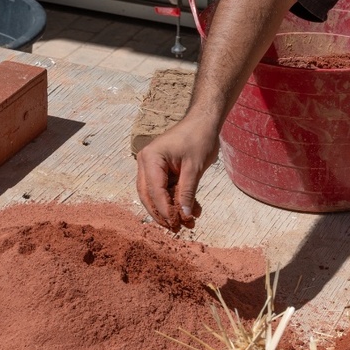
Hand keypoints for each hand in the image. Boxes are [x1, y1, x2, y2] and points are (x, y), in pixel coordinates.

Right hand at [135, 114, 217, 231]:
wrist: (204, 121)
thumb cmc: (199, 137)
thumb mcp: (195, 168)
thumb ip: (187, 193)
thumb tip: (185, 216)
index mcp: (151, 158)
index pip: (154, 190)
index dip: (165, 210)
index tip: (176, 224)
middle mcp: (146, 162)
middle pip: (148, 196)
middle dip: (162, 214)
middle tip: (176, 229)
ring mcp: (152, 166)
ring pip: (155, 195)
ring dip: (170, 210)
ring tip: (186, 223)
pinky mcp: (161, 170)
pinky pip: (165, 190)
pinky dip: (176, 200)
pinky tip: (191, 211)